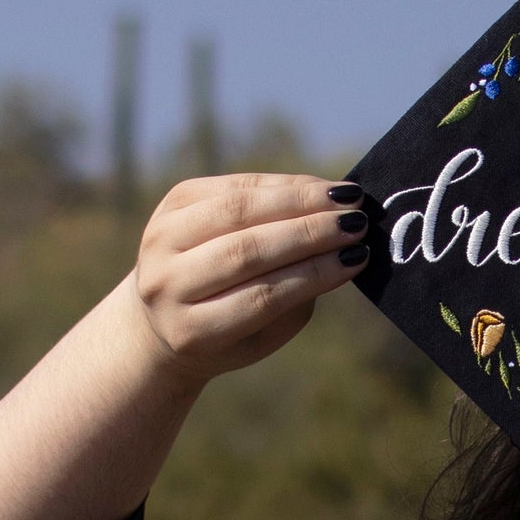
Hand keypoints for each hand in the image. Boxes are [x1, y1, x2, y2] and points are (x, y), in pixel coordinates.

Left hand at [123, 173, 370, 389]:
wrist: (162, 314)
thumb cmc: (232, 330)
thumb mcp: (264, 334)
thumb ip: (297, 298)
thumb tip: (344, 251)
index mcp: (190, 330)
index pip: (262, 296)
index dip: (313, 273)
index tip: (358, 257)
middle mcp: (165, 284)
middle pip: (246, 250)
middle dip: (309, 233)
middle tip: (357, 223)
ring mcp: (161, 238)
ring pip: (237, 210)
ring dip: (299, 200)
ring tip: (346, 199)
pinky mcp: (171, 203)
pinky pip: (234, 186)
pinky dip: (282, 185)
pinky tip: (319, 189)